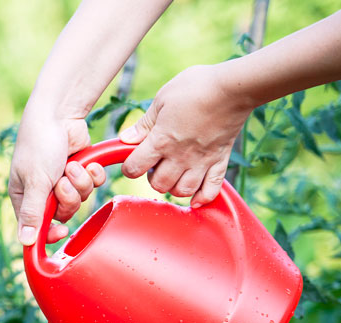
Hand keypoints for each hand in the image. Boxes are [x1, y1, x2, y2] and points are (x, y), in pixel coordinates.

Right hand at [9, 111, 105, 245]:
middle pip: (63, 214)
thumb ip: (32, 213)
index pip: (36, 228)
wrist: (60, 113)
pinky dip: (93, 174)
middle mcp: (43, 193)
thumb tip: (25, 242)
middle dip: (68, 198)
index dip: (50, 234)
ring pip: (81, 200)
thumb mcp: (35, 181)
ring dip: (80, 183)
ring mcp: (63, 182)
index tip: (61, 233)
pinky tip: (86, 163)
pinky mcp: (81, 172)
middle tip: (63, 182)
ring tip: (73, 165)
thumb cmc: (39, 144)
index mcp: (24, 198)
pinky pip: (93, 186)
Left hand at [119, 65, 252, 205]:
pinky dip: (202, 198)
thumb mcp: (162, 99)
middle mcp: (180, 157)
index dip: (130, 167)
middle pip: (158, 185)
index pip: (134, 168)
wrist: (234, 87)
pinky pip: (211, 190)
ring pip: (182, 191)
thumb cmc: (196, 87)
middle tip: (158, 164)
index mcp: (161, 141)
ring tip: (175, 174)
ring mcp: (201, 162)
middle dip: (153, 178)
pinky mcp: (219, 161)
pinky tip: (196, 198)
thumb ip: (144, 123)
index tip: (133, 160)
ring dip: (174, 187)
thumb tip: (125, 139)